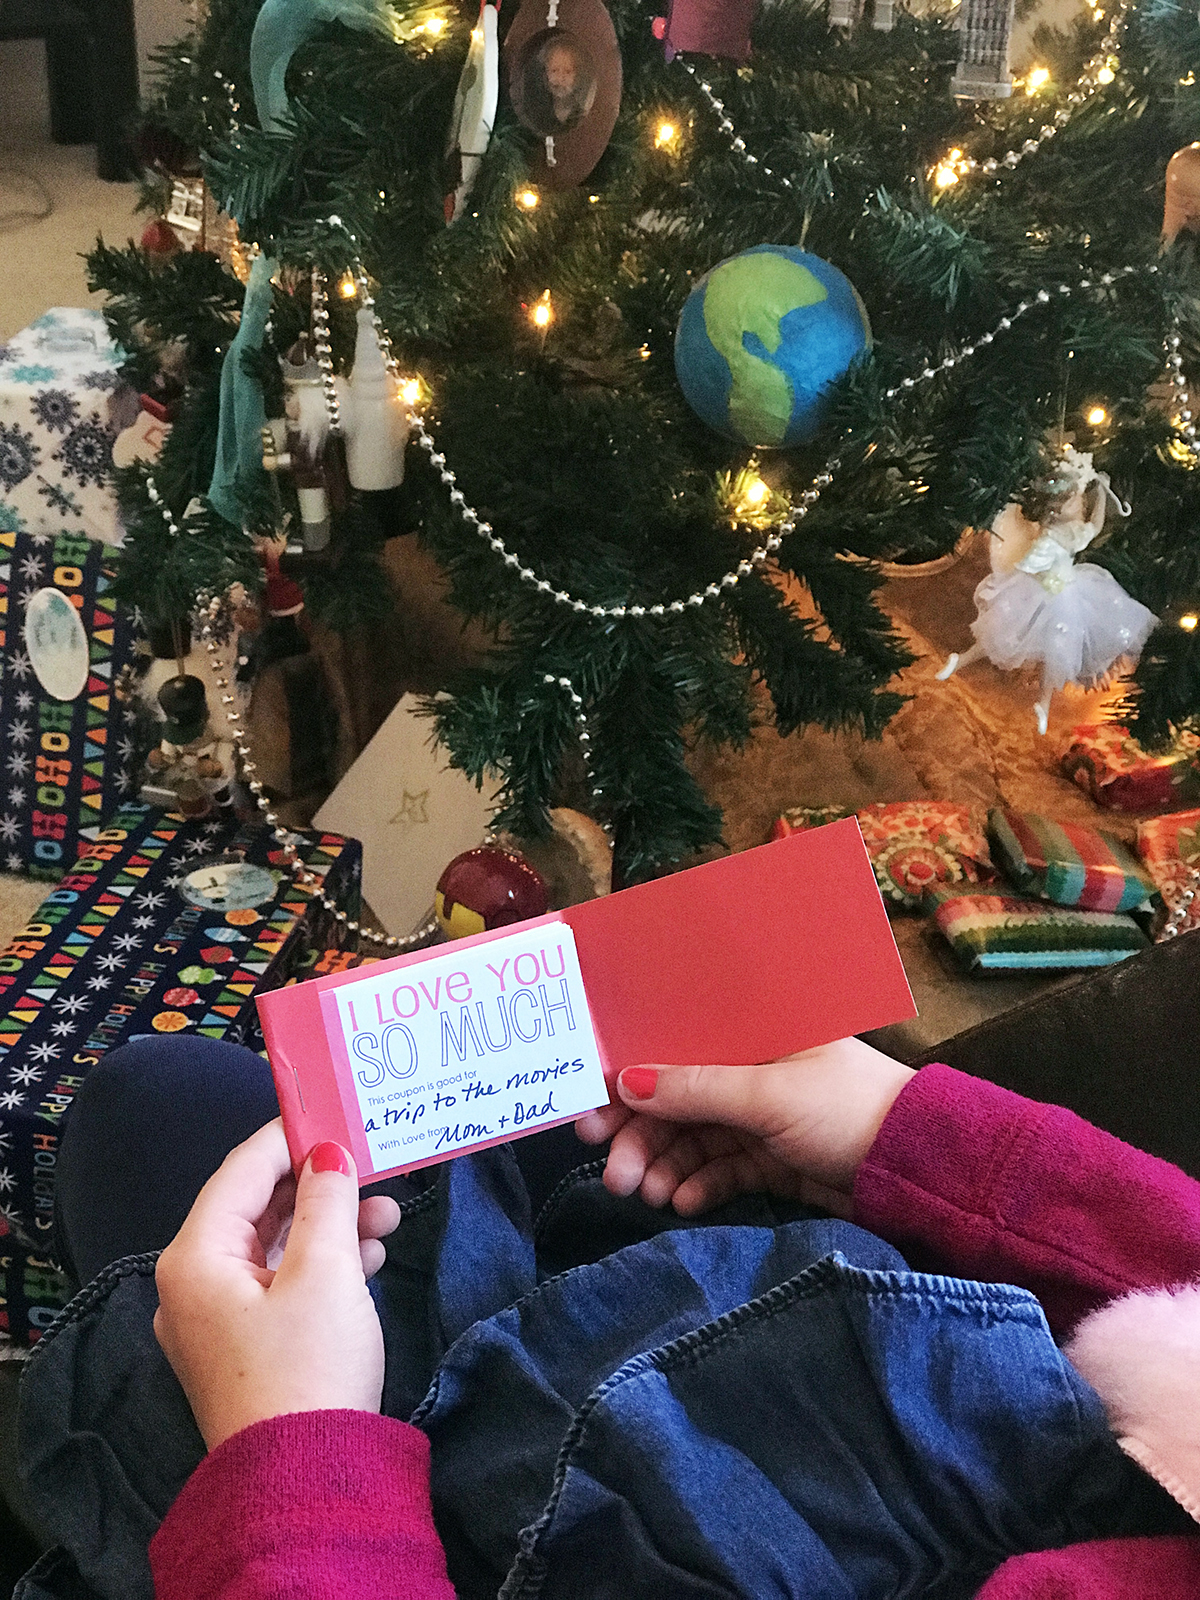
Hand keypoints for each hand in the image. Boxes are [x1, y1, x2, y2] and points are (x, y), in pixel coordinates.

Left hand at [153, 1119, 400, 1451]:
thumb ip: (327, 1200)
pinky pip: (280, 1283)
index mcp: (195, 1257)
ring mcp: (216, 1320)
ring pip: (275, 1246)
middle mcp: (193, 1284)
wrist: (306, 1481)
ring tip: (388, 1217)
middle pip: (257, 1207)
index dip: (290, 1135)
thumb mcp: (327, 1272)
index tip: (337, 1111)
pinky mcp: (245, 1348)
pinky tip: (370, 1257)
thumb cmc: (308, 1367)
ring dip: (330, 1225)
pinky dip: (323, 1264)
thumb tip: (328, 1152)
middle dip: (320, 1186)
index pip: (241, 1170)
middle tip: (375, 1168)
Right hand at [575, 1036, 914, 1218]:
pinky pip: (718, 1169)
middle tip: (610, 1172)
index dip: (630, 1075)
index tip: (590, 1108)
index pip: (676, 1045)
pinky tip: (680, 1202)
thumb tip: (624, 1082)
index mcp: (754, 1032)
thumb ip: (696, 1089)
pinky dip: (696, 1185)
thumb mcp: (769, 1096)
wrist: (919, 1172)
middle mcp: (752, 1068)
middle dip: (639, 1134)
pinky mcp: (771, 1159)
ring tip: (643, 1194)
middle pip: (677, 1098)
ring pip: (692, 1138)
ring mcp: (761, 1115)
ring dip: (662, 1165)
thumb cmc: (849, 1111)